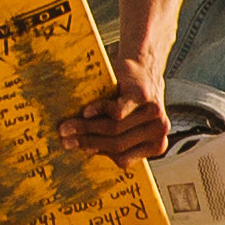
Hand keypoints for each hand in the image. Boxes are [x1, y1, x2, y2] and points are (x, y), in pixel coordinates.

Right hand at [58, 62, 174, 162]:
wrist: (143, 65)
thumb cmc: (131, 99)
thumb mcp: (128, 125)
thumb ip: (113, 140)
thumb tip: (84, 151)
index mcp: (156, 144)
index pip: (122, 159)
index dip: (96, 153)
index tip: (75, 148)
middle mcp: (159, 131)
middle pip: (117, 144)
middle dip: (87, 142)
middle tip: (65, 138)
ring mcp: (153, 113)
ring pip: (114, 129)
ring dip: (86, 127)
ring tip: (68, 125)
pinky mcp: (143, 95)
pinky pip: (117, 111)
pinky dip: (99, 111)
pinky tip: (86, 111)